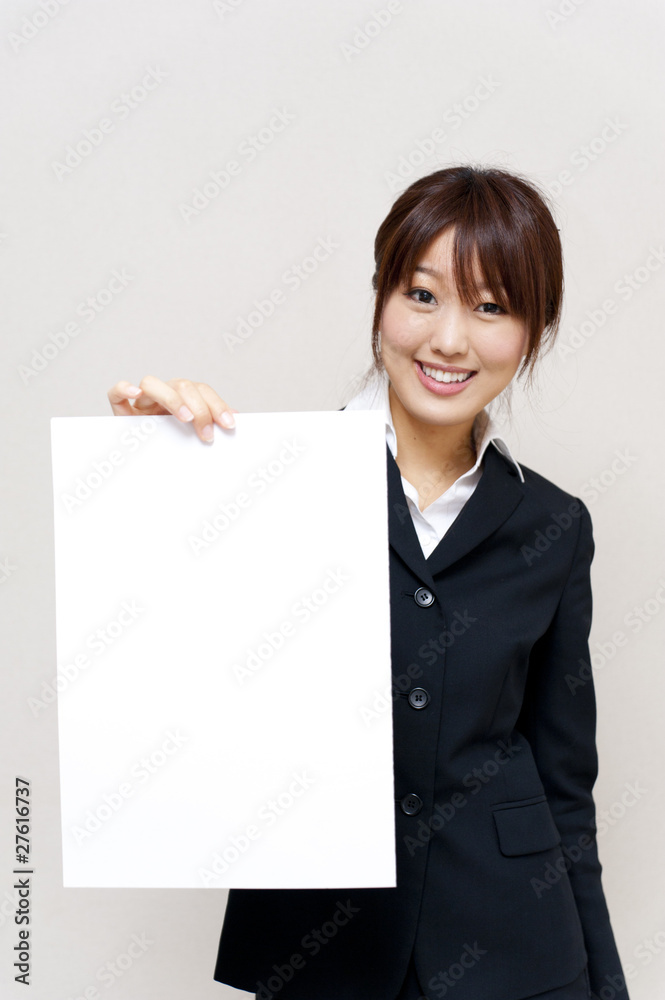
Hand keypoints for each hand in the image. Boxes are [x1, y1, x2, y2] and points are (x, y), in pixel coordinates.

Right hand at [107, 376, 237, 442]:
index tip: (229, 424)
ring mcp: (142, 401)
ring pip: (152, 383)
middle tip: (207, 435)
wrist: (144, 463)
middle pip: (182, 385)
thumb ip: (212, 423)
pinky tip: (135, 393)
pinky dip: (124, 388)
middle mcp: (164, 394)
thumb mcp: (196, 436)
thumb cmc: (174, 446)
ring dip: (172, 399)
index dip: (217, 405)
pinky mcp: (121, 410)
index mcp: (184, 397)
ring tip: (185, 418)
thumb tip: (237, 417)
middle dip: (200, 409)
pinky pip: (116, 392)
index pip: (202, 390)